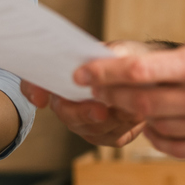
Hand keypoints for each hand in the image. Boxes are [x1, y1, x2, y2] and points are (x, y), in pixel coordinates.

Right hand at [23, 41, 152, 149]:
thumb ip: (109, 52)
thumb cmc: (128, 58)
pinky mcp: (110, 136)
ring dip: (111, 120)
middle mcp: (69, 102)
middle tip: (100, 111)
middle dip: (82, 113)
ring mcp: (88, 122)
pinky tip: (137, 115)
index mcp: (64, 77)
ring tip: (130, 108)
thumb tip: (99, 60)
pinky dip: (125, 126)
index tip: (40, 97)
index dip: (33, 90)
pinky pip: (112, 137)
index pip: (35, 83)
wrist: (151, 75)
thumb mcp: (120, 48)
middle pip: (65, 113)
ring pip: (90, 129)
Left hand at [74, 31, 184, 157]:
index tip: (82, 72)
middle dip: (110, 94)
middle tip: (93, 88)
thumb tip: (131, 65)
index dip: (104, 72)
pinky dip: (157, 136)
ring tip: (126, 102)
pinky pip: (175, 147)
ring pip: (156, 126)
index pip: (138, 72)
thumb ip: (174, 58)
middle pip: (140, 102)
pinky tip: (154, 123)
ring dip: (134, 115)